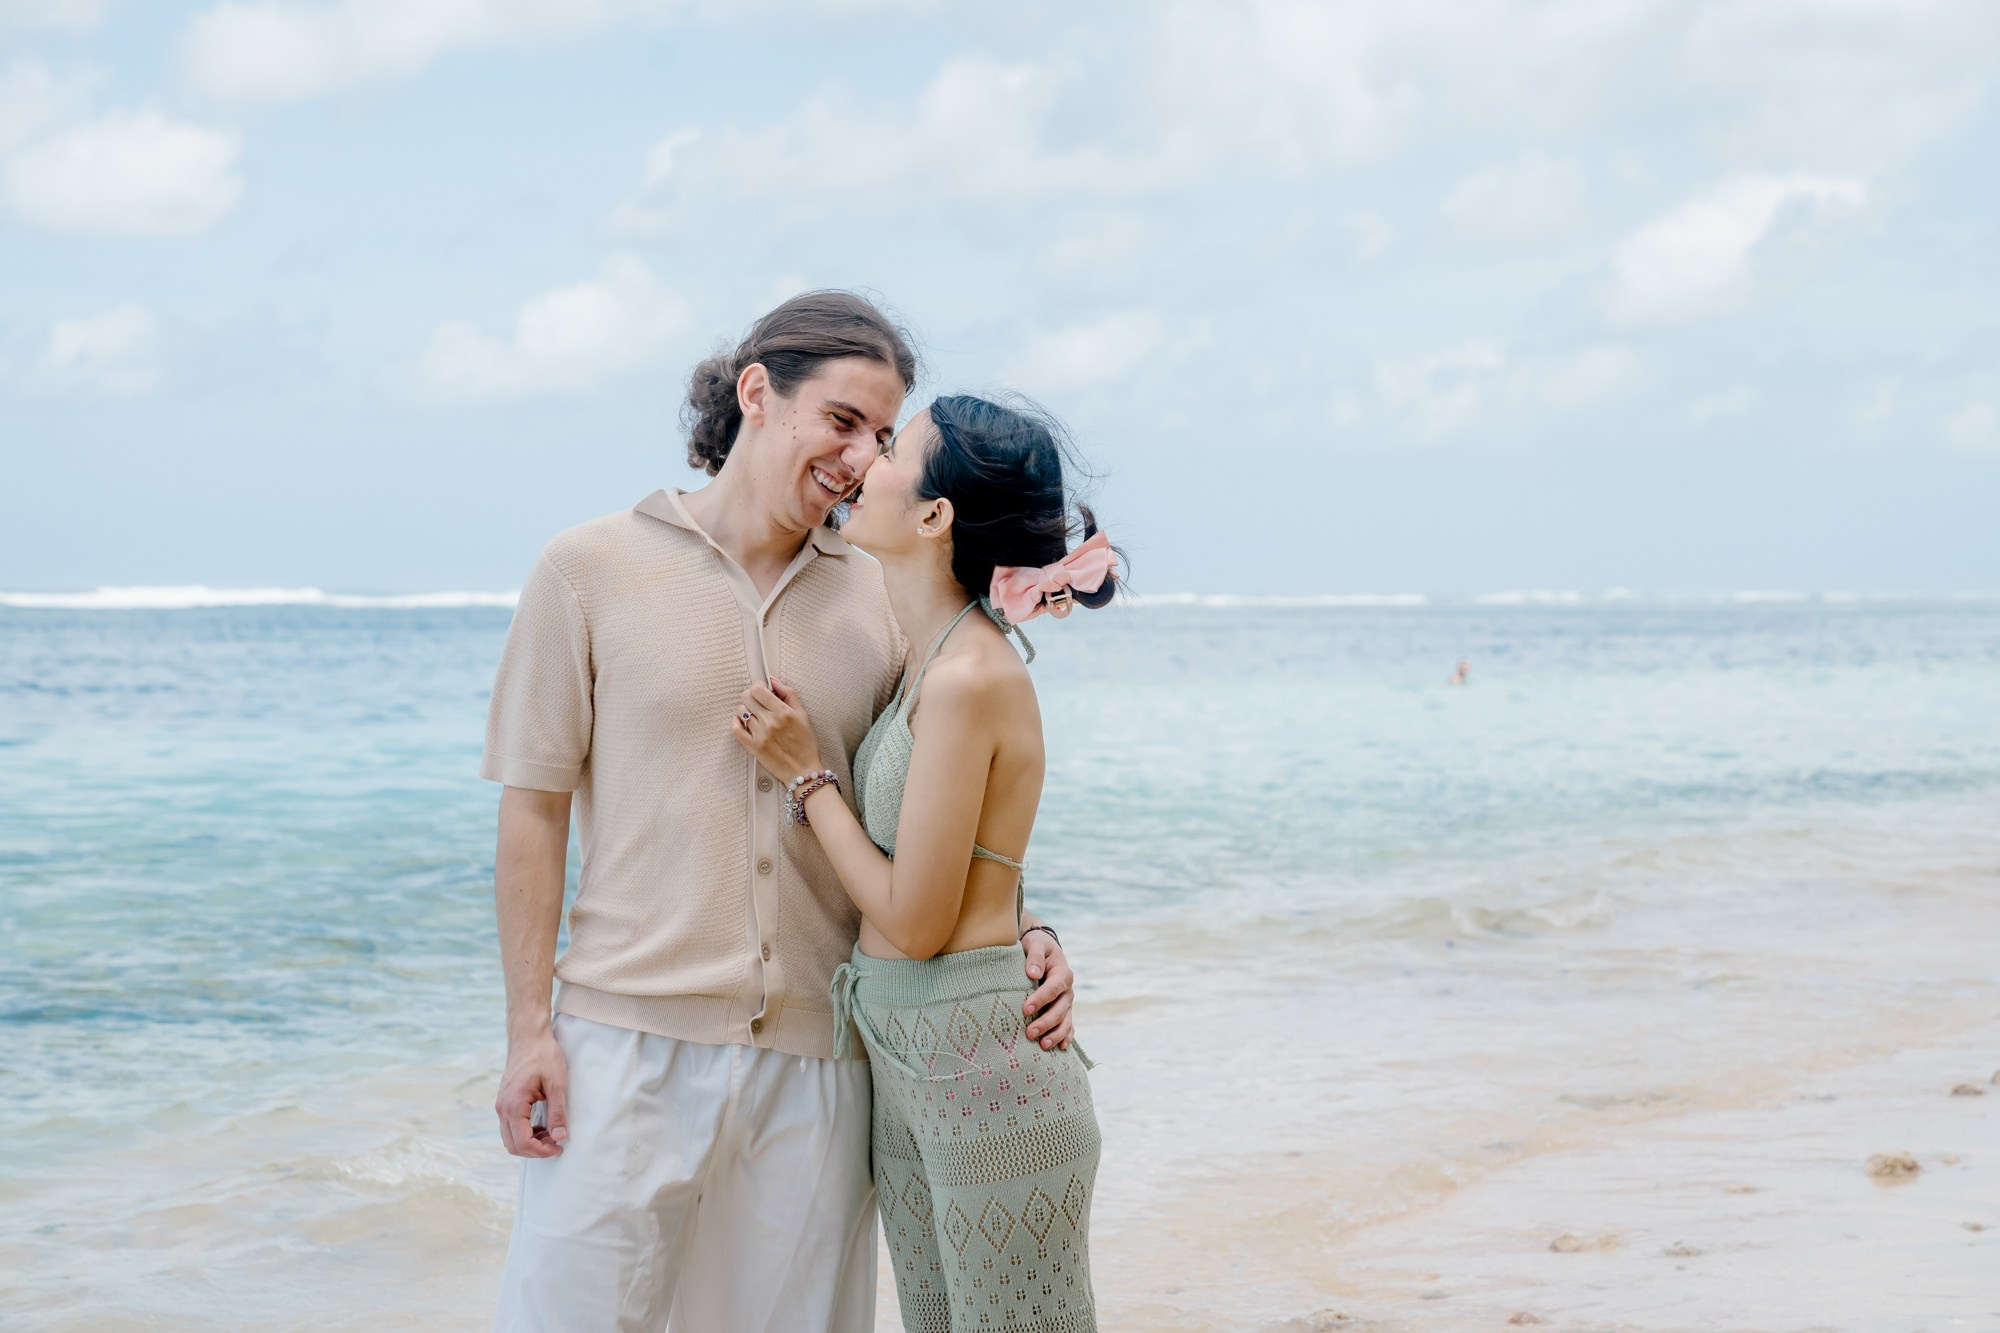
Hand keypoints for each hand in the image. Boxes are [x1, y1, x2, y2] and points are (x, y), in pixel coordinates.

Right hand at [495, 1028, 568, 1157]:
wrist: (528, 1037)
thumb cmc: (543, 1056)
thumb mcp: (557, 1084)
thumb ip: (558, 1112)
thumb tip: (560, 1137)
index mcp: (513, 1105)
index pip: (523, 1142)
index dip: (542, 1151)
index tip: (559, 1147)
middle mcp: (502, 1108)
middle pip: (513, 1145)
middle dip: (535, 1150)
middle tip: (556, 1144)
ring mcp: (501, 1105)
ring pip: (510, 1138)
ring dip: (530, 1143)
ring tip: (552, 1135)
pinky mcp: (505, 1102)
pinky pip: (511, 1127)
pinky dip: (525, 1133)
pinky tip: (543, 1126)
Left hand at [731, 676, 823, 779]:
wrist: (803, 770)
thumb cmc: (805, 743)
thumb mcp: (803, 715)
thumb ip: (788, 694)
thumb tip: (773, 681)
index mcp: (783, 712)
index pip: (758, 690)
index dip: (758, 686)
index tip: (762, 690)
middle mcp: (770, 722)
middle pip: (747, 697)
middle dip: (752, 696)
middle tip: (758, 702)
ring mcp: (760, 734)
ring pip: (741, 711)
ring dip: (746, 710)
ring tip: (755, 715)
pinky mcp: (753, 746)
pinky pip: (735, 729)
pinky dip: (736, 722)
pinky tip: (743, 722)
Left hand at [1021, 929, 1075, 1050]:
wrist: (1044, 949)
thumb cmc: (1037, 946)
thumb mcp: (1036, 944)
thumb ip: (1035, 957)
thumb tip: (1033, 974)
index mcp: (1062, 973)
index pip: (1053, 988)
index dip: (1040, 1000)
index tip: (1026, 1010)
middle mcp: (1067, 990)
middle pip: (1060, 1009)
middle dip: (1046, 1023)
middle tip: (1029, 1033)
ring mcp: (1066, 1002)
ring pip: (1065, 1021)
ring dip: (1056, 1034)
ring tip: (1043, 1045)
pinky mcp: (1063, 1010)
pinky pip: (1068, 1025)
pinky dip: (1066, 1037)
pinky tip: (1059, 1048)